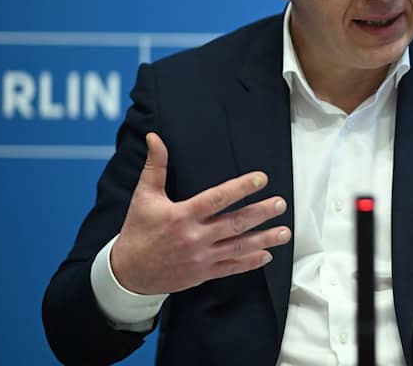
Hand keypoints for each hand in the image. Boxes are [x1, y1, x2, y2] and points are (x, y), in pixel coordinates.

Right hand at [110, 132, 290, 294]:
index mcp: (182, 215)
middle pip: (234, 223)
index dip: (241, 188)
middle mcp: (194, 237)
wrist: (128, 273)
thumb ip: (155, 166)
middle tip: (280, 204)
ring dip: (265, 239)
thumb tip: (155, 137)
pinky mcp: (202, 274)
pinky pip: (231, 268)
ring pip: (238, 247)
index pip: (217, 199)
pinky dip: (250, 262)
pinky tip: (267, 255)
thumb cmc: (138, 230)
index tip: (261, 179)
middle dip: (260, 213)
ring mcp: (201, 257)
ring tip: (285, 232)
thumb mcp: (143, 196)